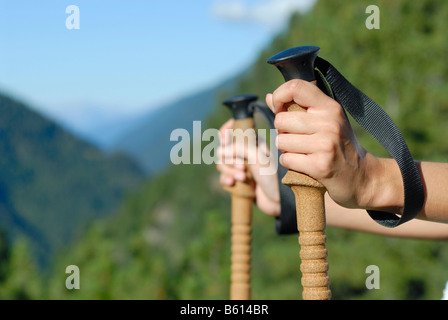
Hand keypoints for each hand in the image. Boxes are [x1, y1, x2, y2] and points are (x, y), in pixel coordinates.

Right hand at [216, 119, 279, 215]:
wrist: (279, 200)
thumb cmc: (273, 176)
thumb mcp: (258, 158)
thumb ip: (239, 148)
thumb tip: (221, 150)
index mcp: (253, 142)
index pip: (234, 130)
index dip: (226, 132)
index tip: (224, 140)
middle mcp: (245, 153)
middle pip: (224, 149)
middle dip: (229, 159)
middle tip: (242, 167)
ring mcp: (241, 167)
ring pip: (222, 164)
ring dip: (229, 171)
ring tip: (242, 178)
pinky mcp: (238, 180)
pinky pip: (224, 177)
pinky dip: (226, 180)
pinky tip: (232, 184)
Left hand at [266, 79, 402, 212]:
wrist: (362, 178)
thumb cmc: (339, 147)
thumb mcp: (325, 122)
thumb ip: (298, 108)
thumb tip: (269, 97)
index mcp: (330, 107)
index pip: (296, 87)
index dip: (279, 96)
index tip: (279, 109)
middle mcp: (329, 122)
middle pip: (281, 120)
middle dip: (282, 131)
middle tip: (297, 139)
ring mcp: (325, 144)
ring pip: (281, 140)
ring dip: (286, 149)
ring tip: (302, 152)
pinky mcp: (320, 165)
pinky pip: (286, 159)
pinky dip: (290, 163)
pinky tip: (304, 164)